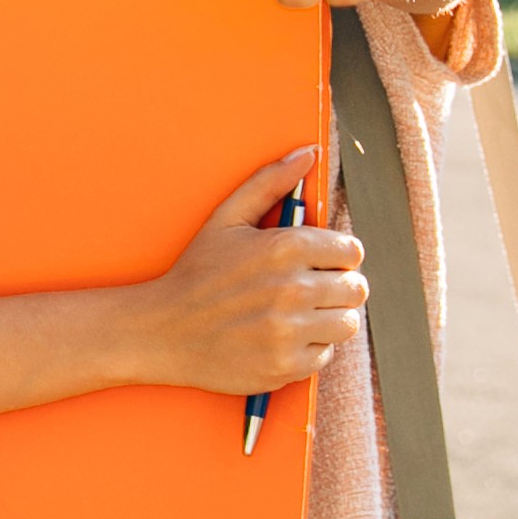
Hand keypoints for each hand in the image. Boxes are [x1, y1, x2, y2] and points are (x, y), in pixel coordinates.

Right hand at [123, 148, 366, 394]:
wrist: (161, 331)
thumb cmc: (196, 273)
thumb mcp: (226, 219)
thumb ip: (270, 182)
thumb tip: (308, 153)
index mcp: (284, 247)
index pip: (351, 251)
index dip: (335, 256)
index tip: (317, 263)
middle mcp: (292, 289)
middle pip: (356, 288)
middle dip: (335, 287)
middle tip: (305, 290)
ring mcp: (290, 330)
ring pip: (347, 322)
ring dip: (328, 319)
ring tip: (297, 314)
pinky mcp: (286, 365)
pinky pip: (326, 354)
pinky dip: (309, 348)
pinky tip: (281, 337)